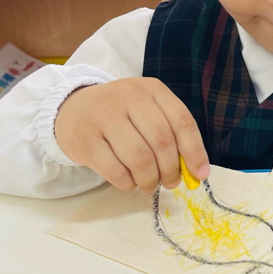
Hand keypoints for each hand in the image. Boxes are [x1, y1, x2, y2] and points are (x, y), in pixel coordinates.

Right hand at [54, 77, 209, 192]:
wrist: (72, 109)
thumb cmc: (120, 115)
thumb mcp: (147, 111)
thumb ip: (171, 134)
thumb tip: (195, 171)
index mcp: (151, 88)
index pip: (182, 121)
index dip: (194, 151)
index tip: (200, 174)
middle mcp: (128, 96)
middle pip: (162, 141)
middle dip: (171, 169)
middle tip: (170, 182)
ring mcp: (104, 116)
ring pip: (140, 158)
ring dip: (150, 179)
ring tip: (149, 184)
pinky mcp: (85, 139)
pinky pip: (115, 170)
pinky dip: (127, 183)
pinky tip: (129, 182)